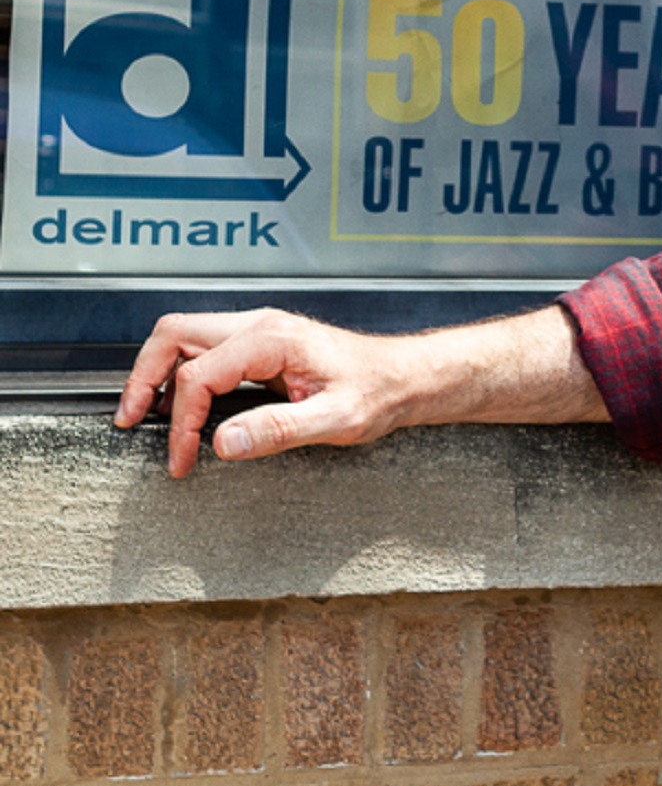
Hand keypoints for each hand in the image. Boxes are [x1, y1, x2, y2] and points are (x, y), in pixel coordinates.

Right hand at [116, 303, 602, 478]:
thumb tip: (222, 443)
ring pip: (183, 336)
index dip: (180, 421)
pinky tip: (180, 405)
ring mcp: (259, 331)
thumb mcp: (337, 419)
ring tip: (145, 416)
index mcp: (272, 339)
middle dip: (143, 376)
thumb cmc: (381, 393)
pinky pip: (204, 348)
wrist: (408, 378)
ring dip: (157, 372)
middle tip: (129, 421)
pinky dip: (179, 373)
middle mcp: (260, 326)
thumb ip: (279, 430)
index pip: (198, 375)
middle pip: (174, 334)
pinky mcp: (261, 345)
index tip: (181, 460)